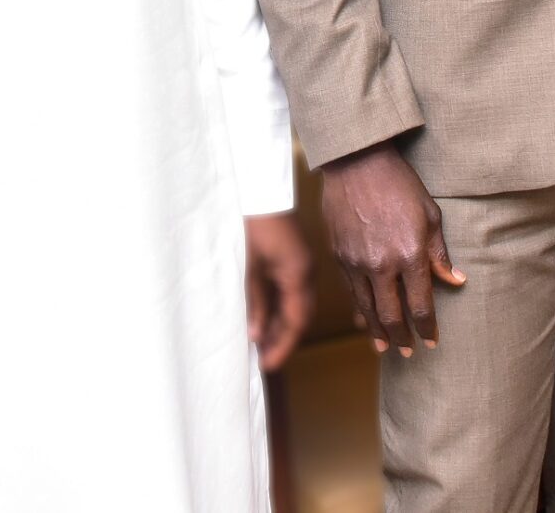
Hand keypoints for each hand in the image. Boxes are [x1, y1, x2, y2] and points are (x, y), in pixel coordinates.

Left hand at [243, 212, 315, 371]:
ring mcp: (301, 265)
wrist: (260, 188)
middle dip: (281, 339)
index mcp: (298, 276)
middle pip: (299, 316)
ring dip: (278, 324)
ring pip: (294, 305)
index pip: (296, 322)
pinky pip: (289, 291)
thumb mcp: (249, 267)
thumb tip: (255, 335)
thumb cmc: (253, 225)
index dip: (282, 346)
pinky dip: (277, 307)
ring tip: (258, 343)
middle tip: (262, 359)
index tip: (268, 366)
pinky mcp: (293, 258)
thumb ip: (254, 302)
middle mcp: (305, 273)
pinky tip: (262, 316)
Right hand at [317, 141, 462, 356]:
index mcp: (409, 254)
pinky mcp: (339, 255)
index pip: (422, 305)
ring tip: (385, 347)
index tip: (432, 342)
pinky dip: (359, 309)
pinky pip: (350, 291)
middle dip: (402, 338)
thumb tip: (456, 281)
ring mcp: (356, 261)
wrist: (356, 162)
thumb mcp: (430, 215)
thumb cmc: (399, 184)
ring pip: (367, 309)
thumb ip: (440, 253)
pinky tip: (364, 319)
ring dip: (377, 332)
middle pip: (392, 315)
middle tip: (408, 352)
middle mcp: (381, 264)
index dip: (428, 328)